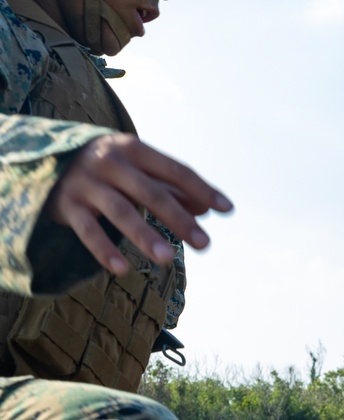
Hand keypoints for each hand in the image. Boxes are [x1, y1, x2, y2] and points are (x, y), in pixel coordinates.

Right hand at [48, 133, 233, 275]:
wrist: (39, 159)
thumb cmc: (104, 168)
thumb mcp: (135, 170)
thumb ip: (169, 186)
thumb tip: (206, 207)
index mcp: (133, 148)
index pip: (175, 169)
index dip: (202, 189)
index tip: (227, 209)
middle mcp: (110, 161)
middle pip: (151, 192)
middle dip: (180, 219)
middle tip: (204, 244)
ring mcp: (86, 182)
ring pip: (120, 211)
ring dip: (145, 235)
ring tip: (169, 260)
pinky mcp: (66, 204)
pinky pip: (87, 230)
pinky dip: (104, 250)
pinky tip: (122, 270)